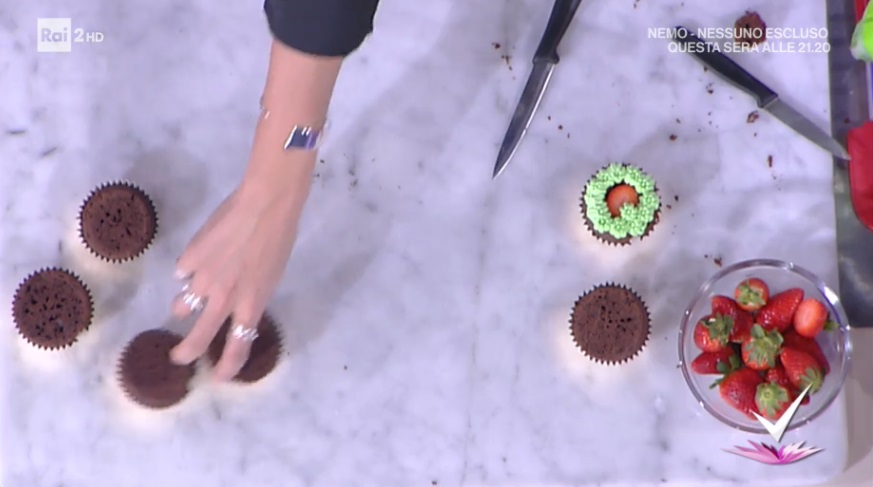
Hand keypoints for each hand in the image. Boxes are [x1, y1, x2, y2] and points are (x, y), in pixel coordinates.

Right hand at [169, 178, 302, 380]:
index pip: (238, 345)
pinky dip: (189, 271)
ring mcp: (203, 280)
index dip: (228, 366)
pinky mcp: (189, 258)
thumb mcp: (270, 276)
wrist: (265, 206)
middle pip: (199, 338)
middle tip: (179, 358)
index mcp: (251, 304)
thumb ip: (249, 294)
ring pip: (182, 306)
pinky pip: (183, 272)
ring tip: (186, 300)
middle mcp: (224, 299)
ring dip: (183, 307)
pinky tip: (200, 257)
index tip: (219, 376)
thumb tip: (231, 302)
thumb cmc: (278, 239)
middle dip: (186, 353)